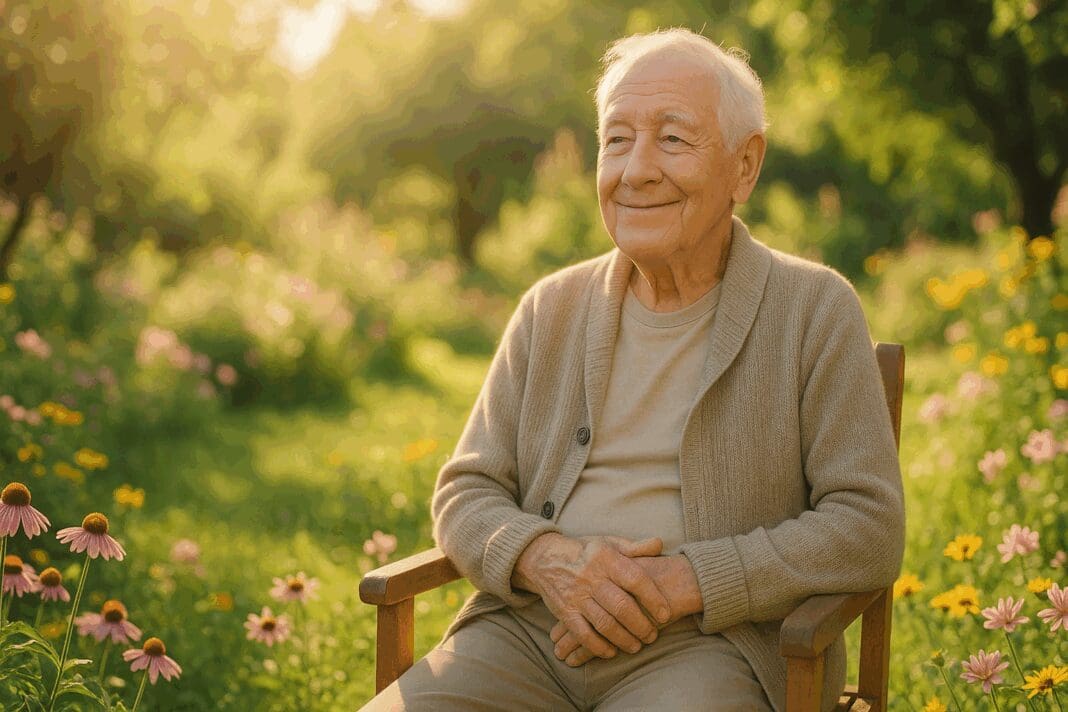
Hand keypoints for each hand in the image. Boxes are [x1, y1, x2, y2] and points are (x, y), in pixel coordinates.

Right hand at [511, 533, 670, 659]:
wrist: (544, 558)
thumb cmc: (585, 552)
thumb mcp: (608, 543)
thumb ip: (634, 547)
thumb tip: (659, 544)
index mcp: (606, 558)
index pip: (635, 579)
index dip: (653, 598)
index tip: (665, 613)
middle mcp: (591, 577)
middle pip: (621, 606)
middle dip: (641, 625)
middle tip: (653, 635)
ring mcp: (576, 596)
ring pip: (604, 623)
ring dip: (624, 639)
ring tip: (637, 646)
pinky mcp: (564, 612)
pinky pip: (583, 634)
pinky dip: (598, 646)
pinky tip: (611, 651)